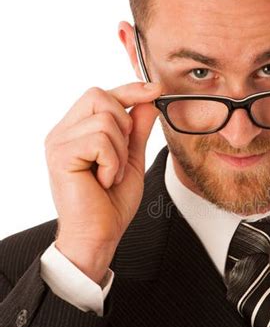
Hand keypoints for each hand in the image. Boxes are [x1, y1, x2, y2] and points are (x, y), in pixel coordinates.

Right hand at [44, 82, 160, 271]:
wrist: (98, 236)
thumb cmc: (110, 204)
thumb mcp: (131, 159)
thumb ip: (137, 130)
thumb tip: (148, 101)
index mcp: (76, 131)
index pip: (100, 95)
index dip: (129, 89)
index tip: (155, 90)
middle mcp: (62, 132)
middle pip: (99, 96)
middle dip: (123, 125)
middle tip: (120, 158)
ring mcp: (58, 142)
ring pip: (104, 120)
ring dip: (119, 152)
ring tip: (111, 176)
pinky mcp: (60, 155)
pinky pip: (100, 140)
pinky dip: (112, 163)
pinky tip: (104, 181)